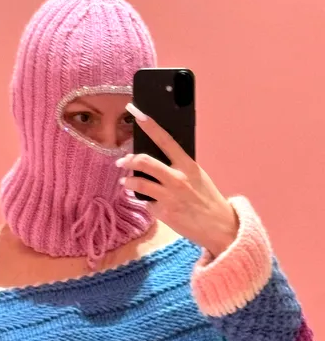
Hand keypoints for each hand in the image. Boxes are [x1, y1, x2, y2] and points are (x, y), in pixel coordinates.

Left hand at [118, 104, 238, 257]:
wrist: (218, 226)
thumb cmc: (207, 199)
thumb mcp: (198, 176)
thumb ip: (179, 167)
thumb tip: (158, 159)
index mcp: (188, 164)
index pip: (166, 140)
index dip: (150, 125)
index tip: (137, 113)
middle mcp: (177, 178)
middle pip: (145, 162)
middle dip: (129, 160)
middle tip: (121, 161)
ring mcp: (168, 196)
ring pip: (139, 184)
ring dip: (128, 182)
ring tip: (126, 183)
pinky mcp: (163, 212)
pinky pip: (147, 203)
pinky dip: (145, 202)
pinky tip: (151, 203)